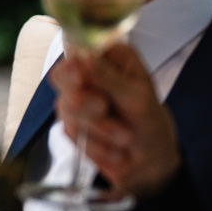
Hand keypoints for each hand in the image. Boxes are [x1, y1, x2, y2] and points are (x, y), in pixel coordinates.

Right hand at [52, 41, 180, 197]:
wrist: (150, 160)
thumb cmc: (150, 121)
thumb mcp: (137, 97)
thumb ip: (108, 78)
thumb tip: (84, 55)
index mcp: (108, 58)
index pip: (77, 50)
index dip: (73, 64)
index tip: (80, 79)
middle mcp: (88, 74)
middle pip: (61, 78)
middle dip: (84, 100)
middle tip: (103, 109)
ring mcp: (77, 99)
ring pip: (66, 108)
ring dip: (98, 128)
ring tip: (125, 138)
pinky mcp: (71, 123)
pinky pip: (70, 133)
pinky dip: (96, 145)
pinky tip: (116, 151)